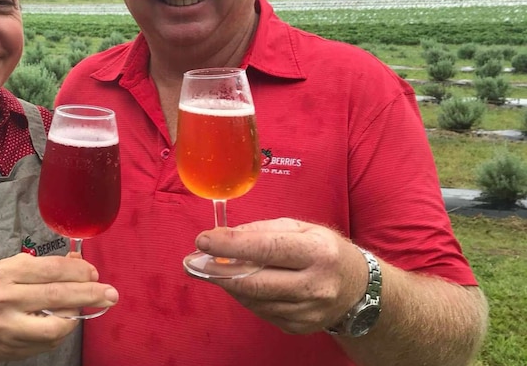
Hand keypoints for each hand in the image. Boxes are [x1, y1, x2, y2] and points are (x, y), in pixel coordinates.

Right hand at [0, 253, 117, 361]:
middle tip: (110, 294)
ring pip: (57, 324)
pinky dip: (63, 329)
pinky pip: (51, 340)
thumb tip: (78, 261)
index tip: (94, 274)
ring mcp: (10, 325)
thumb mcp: (13, 270)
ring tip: (83, 307)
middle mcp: (6, 298)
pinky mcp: (16, 346)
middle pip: (58, 295)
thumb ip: (45, 266)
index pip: (52, 269)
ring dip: (77, 315)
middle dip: (90, 294)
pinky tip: (64, 321)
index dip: (79, 271)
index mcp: (7, 272)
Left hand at [192, 218, 367, 333]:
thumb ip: (263, 230)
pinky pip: (260, 312)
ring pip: (253, 299)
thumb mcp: (301, 228)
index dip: (230, 245)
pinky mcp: (300, 327)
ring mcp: (308, 311)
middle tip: (195, 261)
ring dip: (229, 284)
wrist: (359, 289)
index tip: (203, 240)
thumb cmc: (324, 250)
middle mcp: (315, 284)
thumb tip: (225, 236)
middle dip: (219, 271)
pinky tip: (242, 284)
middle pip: (255, 281)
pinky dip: (245, 296)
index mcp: (317, 251)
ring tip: (217, 269)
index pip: (266, 249)